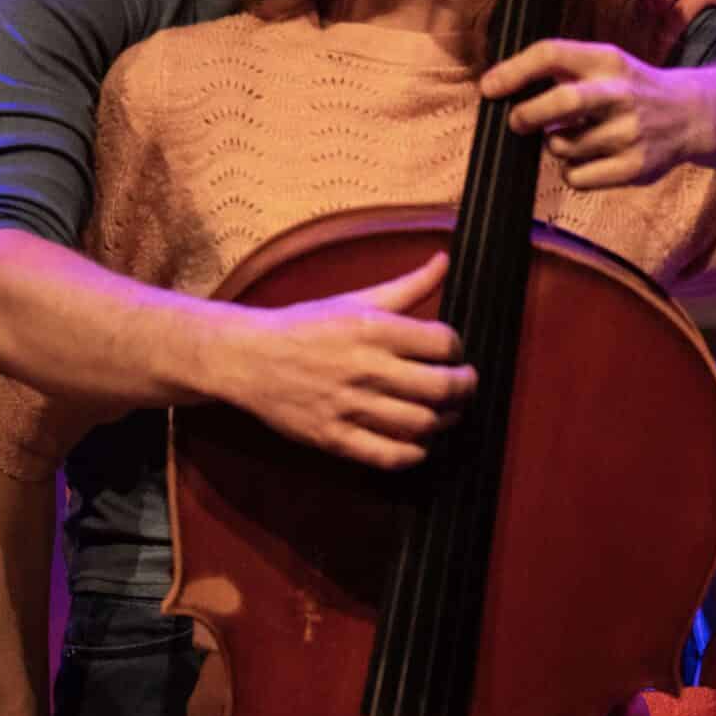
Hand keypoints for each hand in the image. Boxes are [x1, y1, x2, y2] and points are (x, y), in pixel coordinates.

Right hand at [223, 251, 474, 470]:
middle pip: (440, 387)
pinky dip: (415, 453)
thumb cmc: (306, 325)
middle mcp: (364, 367)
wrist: (249, 358)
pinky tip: (420, 441)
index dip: (456, 349)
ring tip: (448, 412)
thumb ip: (407, 285)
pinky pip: (389, 455)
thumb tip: (445, 260)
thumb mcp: (355, 299)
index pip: (441, 342)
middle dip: (464, 387)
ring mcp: (349, 406)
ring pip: (421, 424)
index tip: (453, 353)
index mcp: (372, 328)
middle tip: (465, 384)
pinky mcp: (335, 438)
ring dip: (446, 420)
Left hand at [482, 39, 715, 189]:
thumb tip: (497, 87)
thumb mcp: (603, 63)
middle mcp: (621, 93)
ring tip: (573, 136)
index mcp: (607, 59)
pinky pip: (577, 177)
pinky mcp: (635, 167)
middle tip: (516, 121)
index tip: (488, 87)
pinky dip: (571, 171)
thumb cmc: (629, 87)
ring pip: (563, 146)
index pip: (552, 53)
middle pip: (563, 102)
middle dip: (528, 114)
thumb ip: (560, 70)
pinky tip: (589, 158)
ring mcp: (630, 132)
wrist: (690, 114)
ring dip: (554, 145)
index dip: (514, 71)